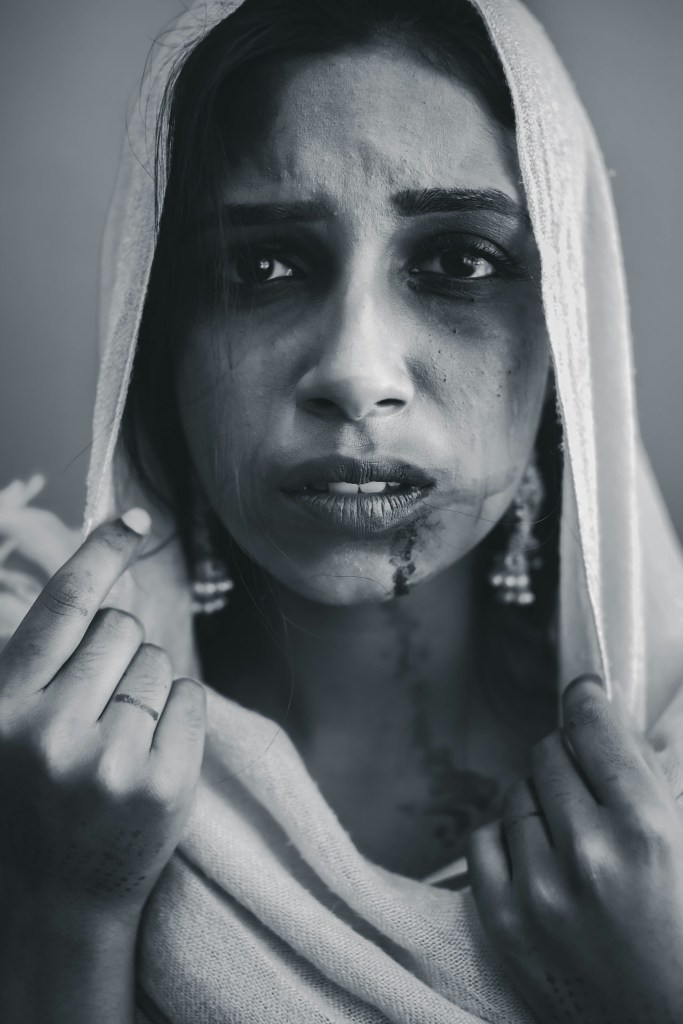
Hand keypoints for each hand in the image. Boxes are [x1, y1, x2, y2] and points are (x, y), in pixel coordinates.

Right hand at [0, 511, 206, 926]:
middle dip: (119, 651)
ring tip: (115, 740)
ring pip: (158, 662)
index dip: (100, 552)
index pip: (61, 605)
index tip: (134, 518)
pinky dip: (179, 713)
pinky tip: (149, 754)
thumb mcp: (10, 727)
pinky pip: (190, 699)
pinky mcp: (161, 786)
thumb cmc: (31, 803)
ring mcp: (107, 761)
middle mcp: (47, 730)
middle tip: (97, 705)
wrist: (51, 909)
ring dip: (147, 686)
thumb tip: (113, 588)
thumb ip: (45, 661)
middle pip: (120, 628)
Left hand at [466, 675, 682, 1023]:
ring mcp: (539, 891)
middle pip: (547, 753)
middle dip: (569, 761)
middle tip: (589, 790)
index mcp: (648, 831)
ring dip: (541, 803)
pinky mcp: (504, 923)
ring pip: (515, 794)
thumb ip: (647, 779)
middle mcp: (589, 855)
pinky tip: (537, 860)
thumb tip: (604, 716)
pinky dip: (507, 840)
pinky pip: (483, 839)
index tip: (583, 694)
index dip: (587, 703)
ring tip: (573, 841)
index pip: (592, 728)